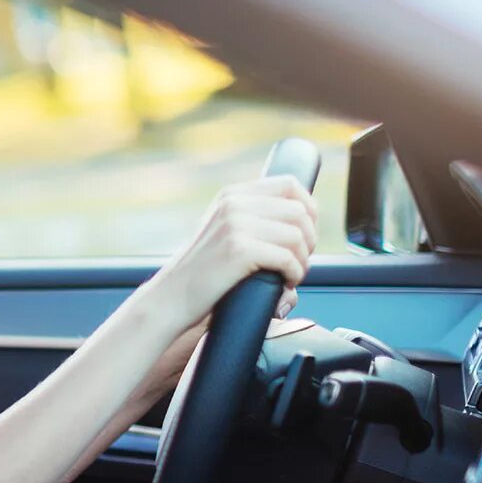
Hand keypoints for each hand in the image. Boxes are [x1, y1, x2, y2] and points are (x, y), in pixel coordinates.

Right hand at [134, 175, 316, 348]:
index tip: (305, 235)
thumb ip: (256, 220)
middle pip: (300, 212)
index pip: (290, 184)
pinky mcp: (239, 249)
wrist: (172, 297)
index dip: (309, 210)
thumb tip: (307, 221)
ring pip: (298, 235)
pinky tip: (284, 283)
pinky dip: (294, 274)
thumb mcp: (226, 232)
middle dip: (309, 240)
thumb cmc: (204, 273)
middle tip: (297, 262)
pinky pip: (288, 258)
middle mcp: (234, 203)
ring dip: (302, 260)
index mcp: (233, 195)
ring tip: (289, 275)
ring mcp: (235, 224)